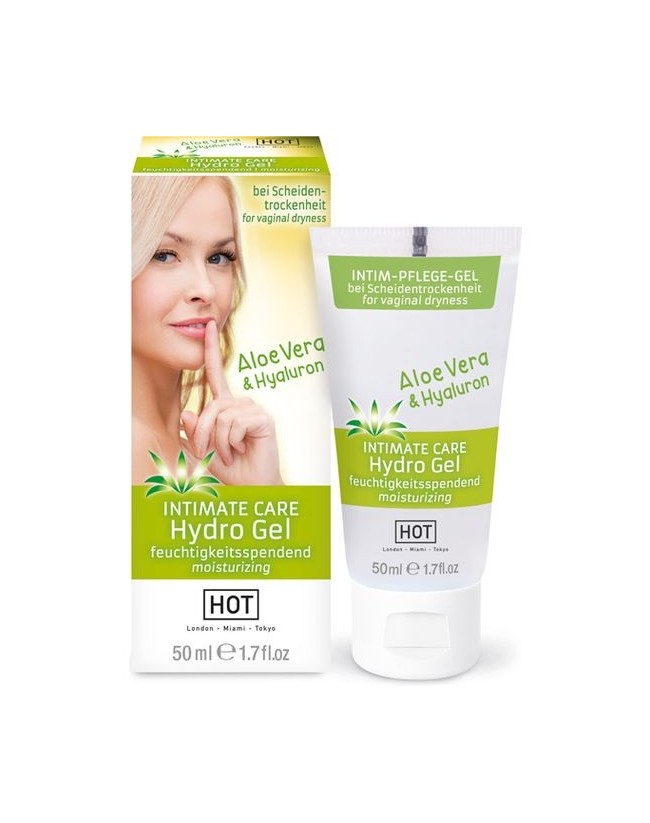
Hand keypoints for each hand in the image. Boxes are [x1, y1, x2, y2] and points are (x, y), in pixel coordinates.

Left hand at [180, 320, 282, 484]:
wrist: (250, 486)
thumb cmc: (229, 468)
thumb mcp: (203, 450)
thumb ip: (193, 432)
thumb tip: (188, 413)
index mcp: (226, 407)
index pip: (216, 374)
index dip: (211, 351)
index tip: (207, 327)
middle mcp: (240, 404)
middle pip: (210, 407)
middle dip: (203, 434)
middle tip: (209, 454)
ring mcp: (253, 410)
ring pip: (221, 417)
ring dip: (218, 442)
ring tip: (230, 453)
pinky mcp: (263, 418)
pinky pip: (235, 424)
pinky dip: (231, 442)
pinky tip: (241, 449)